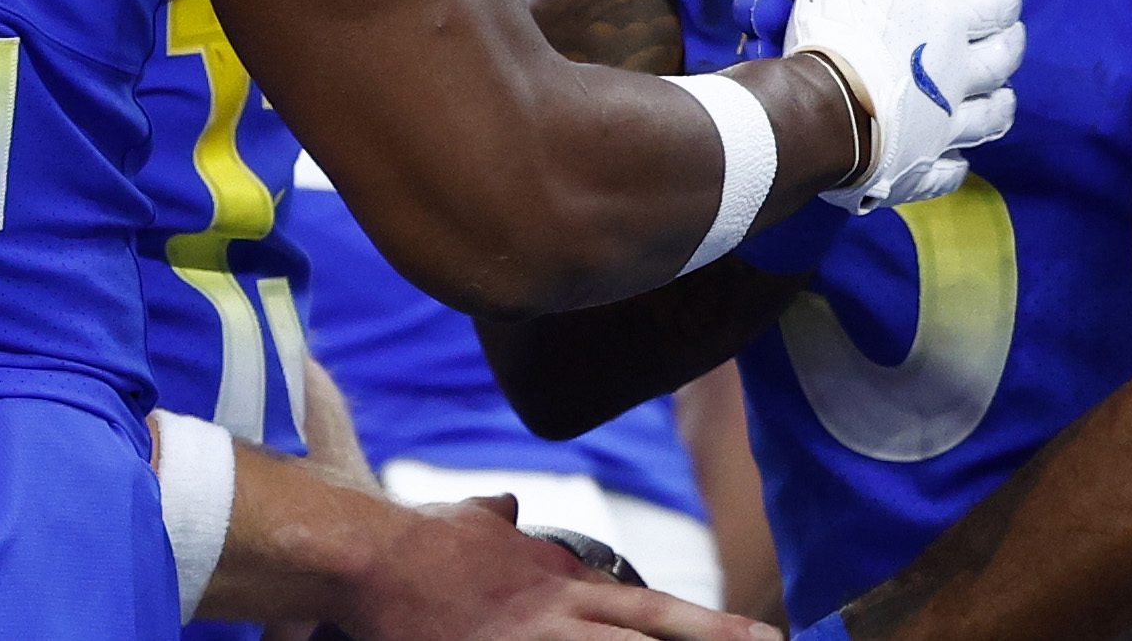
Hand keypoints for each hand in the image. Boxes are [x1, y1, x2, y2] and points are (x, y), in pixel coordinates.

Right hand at [330, 493, 778, 640]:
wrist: (371, 556)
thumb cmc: (420, 540)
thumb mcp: (470, 521)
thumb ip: (498, 517)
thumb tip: (508, 503)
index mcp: (562, 581)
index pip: (652, 610)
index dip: (709, 630)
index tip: (760, 640)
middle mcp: (561, 615)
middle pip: (652, 636)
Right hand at [754, 0, 1021, 212]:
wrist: (816, 114)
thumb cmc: (836, 27)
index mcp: (949, 21)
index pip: (997, 1)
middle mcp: (959, 76)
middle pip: (1004, 60)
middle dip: (1009, 45)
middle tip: (1008, 38)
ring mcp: (943, 128)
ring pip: (991, 118)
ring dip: (997, 104)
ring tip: (999, 97)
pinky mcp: (919, 170)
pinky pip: (949, 171)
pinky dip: (953, 164)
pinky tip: (953, 159)